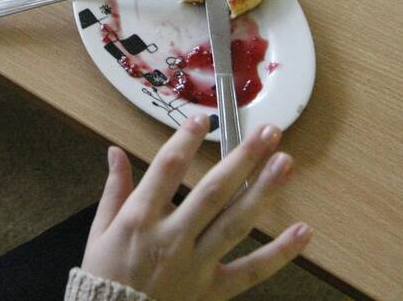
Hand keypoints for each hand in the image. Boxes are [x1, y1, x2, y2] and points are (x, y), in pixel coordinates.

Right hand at [81, 116, 310, 300]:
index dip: (186, 140)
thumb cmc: (106, 276)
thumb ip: (114, 189)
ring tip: (285, 162)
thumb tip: (115, 152)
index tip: (204, 118)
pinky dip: (280, 253)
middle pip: (213, 191)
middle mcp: (172, 238)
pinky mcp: (212, 289)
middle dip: (242, 158)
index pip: (167, 169)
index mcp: (140, 219)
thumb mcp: (99, 230)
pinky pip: (251, 271)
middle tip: (267, 131)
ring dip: (264, 191)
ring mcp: (196, 264)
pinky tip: (303, 230)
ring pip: (235, 223)